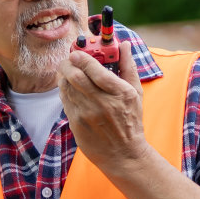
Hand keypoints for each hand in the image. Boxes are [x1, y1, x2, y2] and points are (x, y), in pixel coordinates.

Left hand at [57, 41, 150, 173]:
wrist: (123, 154)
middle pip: (76, 76)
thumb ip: (128, 66)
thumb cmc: (131, 121)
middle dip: (67, 63)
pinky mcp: (76, 123)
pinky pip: (64, 100)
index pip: (96, 70)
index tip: (77, 52)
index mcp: (120, 93)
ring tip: (67, 71)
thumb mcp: (135, 93)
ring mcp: (87, 114)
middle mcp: (103, 103)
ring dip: (64, 75)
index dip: (82, 58)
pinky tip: (68, 87)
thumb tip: (124, 44)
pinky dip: (63, 90)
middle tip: (68, 59)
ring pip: (67, 87)